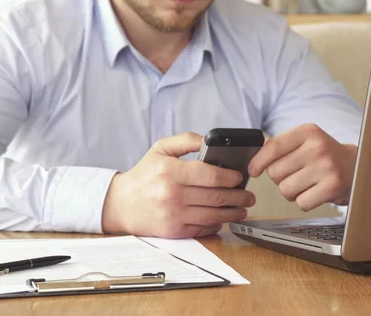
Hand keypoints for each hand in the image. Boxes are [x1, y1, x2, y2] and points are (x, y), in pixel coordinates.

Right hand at [101, 132, 255, 238]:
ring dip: (233, 212)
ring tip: (242, 208)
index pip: (211, 175)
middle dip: (239, 196)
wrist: (122, 204)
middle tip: (248, 195)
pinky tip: (223, 218)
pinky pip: (203, 228)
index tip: (240, 177)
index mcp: (171, 171)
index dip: (232, 177)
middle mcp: (173, 193)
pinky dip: (217, 224)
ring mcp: (174, 214)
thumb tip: (210, 140)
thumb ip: (186, 140)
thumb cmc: (144, 175)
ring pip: (214, 214)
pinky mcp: (174, 230)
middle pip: (217, 196)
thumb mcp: (160, 149)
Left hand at [248, 124, 357, 210]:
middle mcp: (317, 147)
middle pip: (275, 172)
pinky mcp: (333, 187)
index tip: (254, 171)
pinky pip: (301, 202)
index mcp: (307, 132)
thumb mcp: (305, 141)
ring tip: (306, 183)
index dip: (258, 162)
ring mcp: (326, 167)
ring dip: (291, 191)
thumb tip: (254, 160)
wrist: (359, 166)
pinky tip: (315, 192)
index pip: (273, 147)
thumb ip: (280, 146)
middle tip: (296, 174)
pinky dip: (304, 201)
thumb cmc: (324, 155)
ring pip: (286, 189)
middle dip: (280, 178)